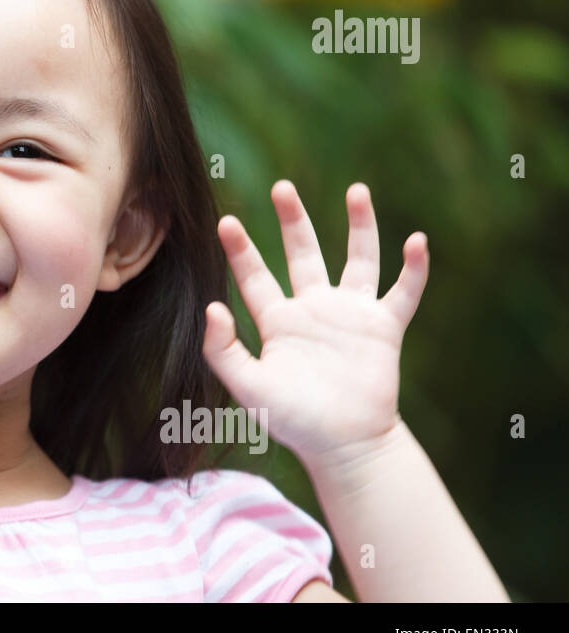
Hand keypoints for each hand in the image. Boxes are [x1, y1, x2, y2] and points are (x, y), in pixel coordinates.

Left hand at [202, 180, 428, 462]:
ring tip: (358, 190)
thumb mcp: (248, 388)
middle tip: (283, 186)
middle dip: (294, 220)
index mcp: (278, 321)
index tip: (226, 221)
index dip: (241, 250)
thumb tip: (213, 307)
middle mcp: (314, 310)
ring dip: (360, 226)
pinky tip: (418, 241)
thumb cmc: (293, 421)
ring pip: (357, 260)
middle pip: (303, 253)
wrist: (343, 446)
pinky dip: (414, 269)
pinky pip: (403, 293)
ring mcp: (350, 316)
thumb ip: (224, 351)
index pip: (255, 276)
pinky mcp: (384, 329)